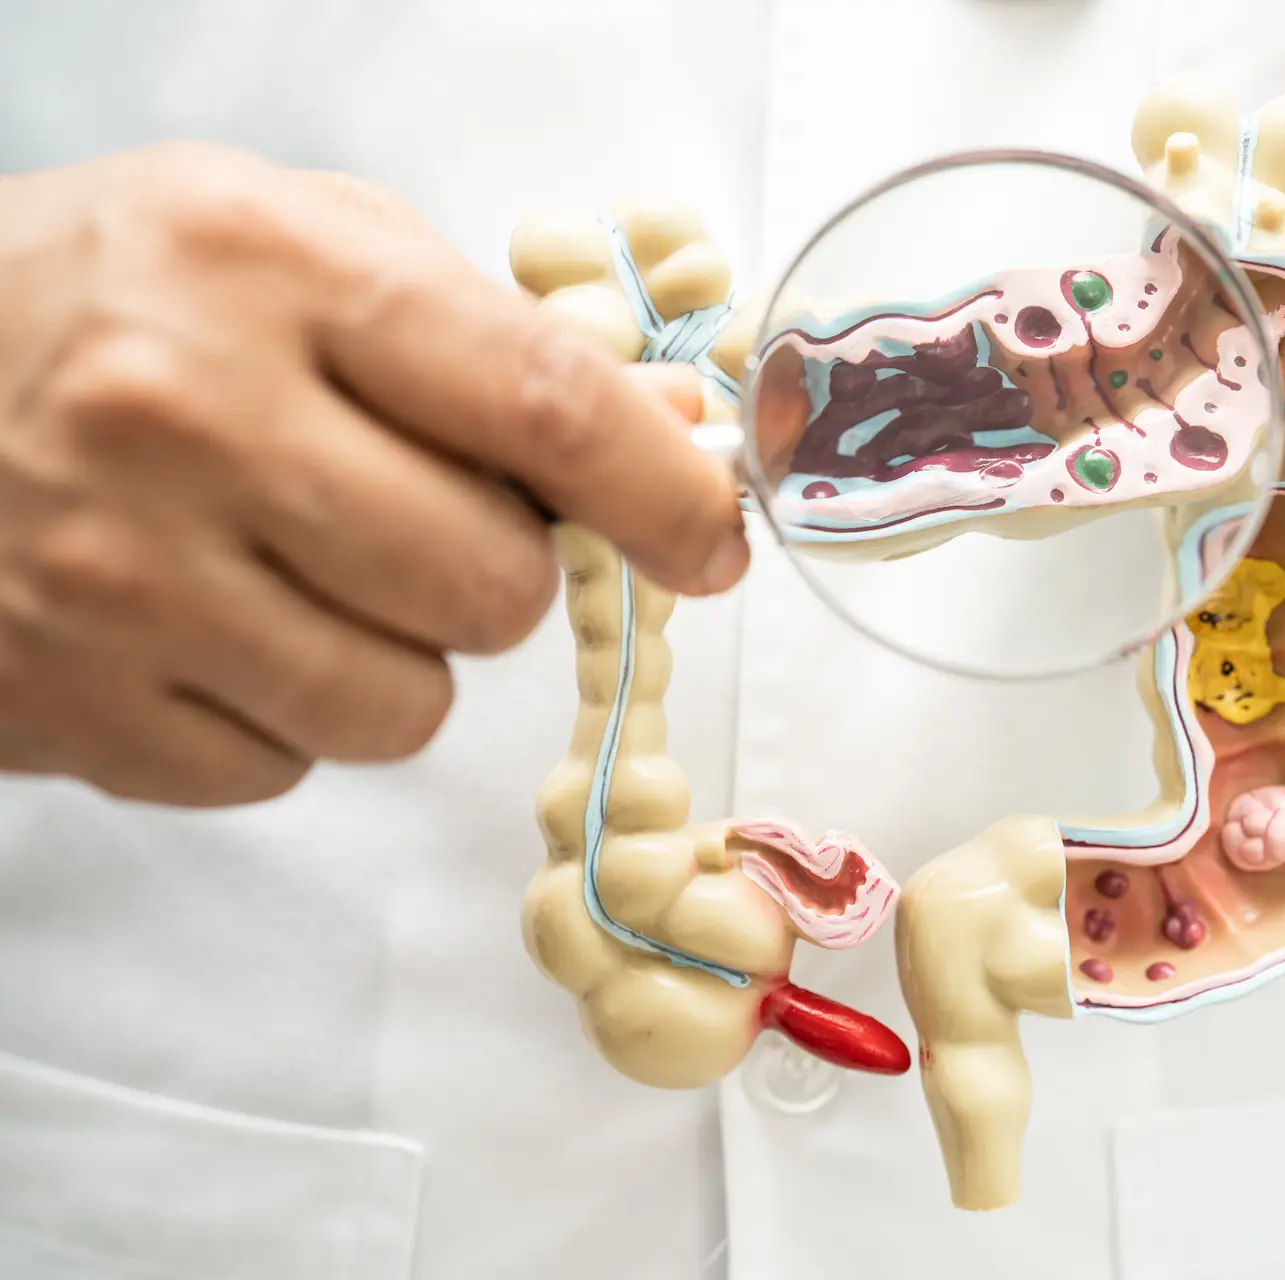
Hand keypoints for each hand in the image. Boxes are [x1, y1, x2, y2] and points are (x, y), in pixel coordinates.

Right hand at [0, 143, 745, 804]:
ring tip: (297, 570)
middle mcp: (185, 420)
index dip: (662, 492)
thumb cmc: (104, 297)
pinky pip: (288, 766)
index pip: (540, 404)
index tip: (713, 541)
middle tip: (419, 521)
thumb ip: (480, 334)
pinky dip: (283, 714)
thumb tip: (666, 438)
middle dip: (497, 571)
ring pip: (406, 704)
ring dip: (395, 653)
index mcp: (265, 270)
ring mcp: (116, 580)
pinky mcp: (72, 707)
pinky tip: (210, 627)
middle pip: (490, 583)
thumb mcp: (287, 240)